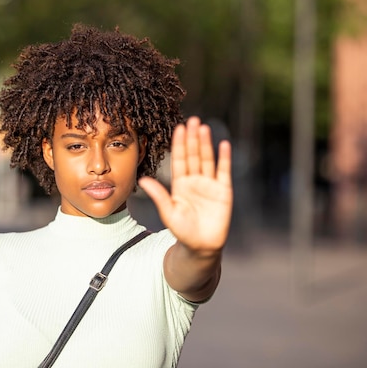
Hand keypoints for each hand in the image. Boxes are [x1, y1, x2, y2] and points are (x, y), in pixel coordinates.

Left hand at [139, 117, 232, 252]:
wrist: (201, 247)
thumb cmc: (183, 231)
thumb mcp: (168, 212)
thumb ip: (158, 195)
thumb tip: (142, 179)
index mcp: (180, 184)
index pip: (179, 160)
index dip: (179, 144)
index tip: (178, 128)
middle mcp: (195, 181)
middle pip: (193, 155)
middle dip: (192, 138)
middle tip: (192, 120)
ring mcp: (210, 185)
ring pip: (207, 160)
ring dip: (206, 144)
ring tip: (204, 127)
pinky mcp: (224, 191)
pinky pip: (223, 172)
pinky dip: (224, 158)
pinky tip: (223, 144)